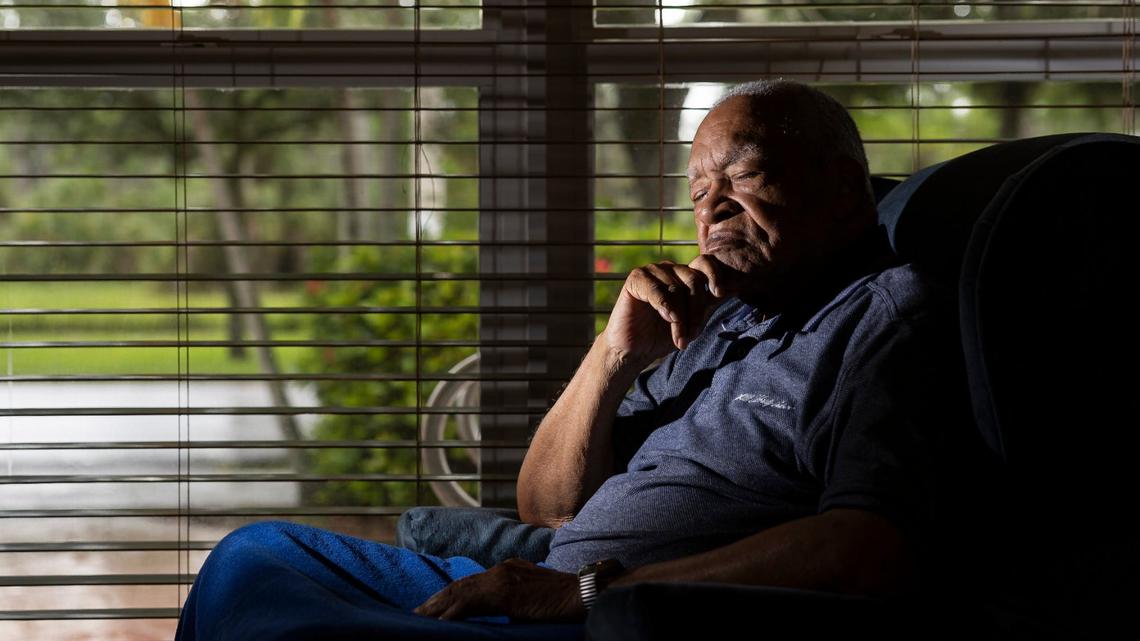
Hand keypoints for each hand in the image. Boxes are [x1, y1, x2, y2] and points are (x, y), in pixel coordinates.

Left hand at [413, 558, 585, 622]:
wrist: (582, 593)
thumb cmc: (562, 599)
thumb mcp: (531, 597)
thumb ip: (513, 601)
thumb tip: (499, 615)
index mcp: (507, 568)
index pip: (471, 582)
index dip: (450, 594)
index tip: (432, 607)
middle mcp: (502, 569)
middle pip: (461, 584)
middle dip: (436, 600)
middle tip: (415, 613)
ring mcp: (503, 579)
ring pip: (462, 591)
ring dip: (438, 606)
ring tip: (419, 617)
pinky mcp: (506, 593)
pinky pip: (473, 603)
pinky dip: (454, 612)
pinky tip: (441, 623)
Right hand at [603, 254, 741, 362]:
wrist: (634, 350)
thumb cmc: (664, 336)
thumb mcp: (694, 320)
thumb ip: (710, 303)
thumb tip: (737, 287)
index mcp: (686, 276)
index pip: (706, 264)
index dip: (716, 275)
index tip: (721, 293)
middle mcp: (671, 269)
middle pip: (694, 280)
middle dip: (696, 311)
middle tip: (693, 336)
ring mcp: (653, 271)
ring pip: (676, 289)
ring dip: (680, 318)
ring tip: (679, 340)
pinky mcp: (636, 279)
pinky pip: (656, 289)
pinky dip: (664, 305)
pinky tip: (667, 318)